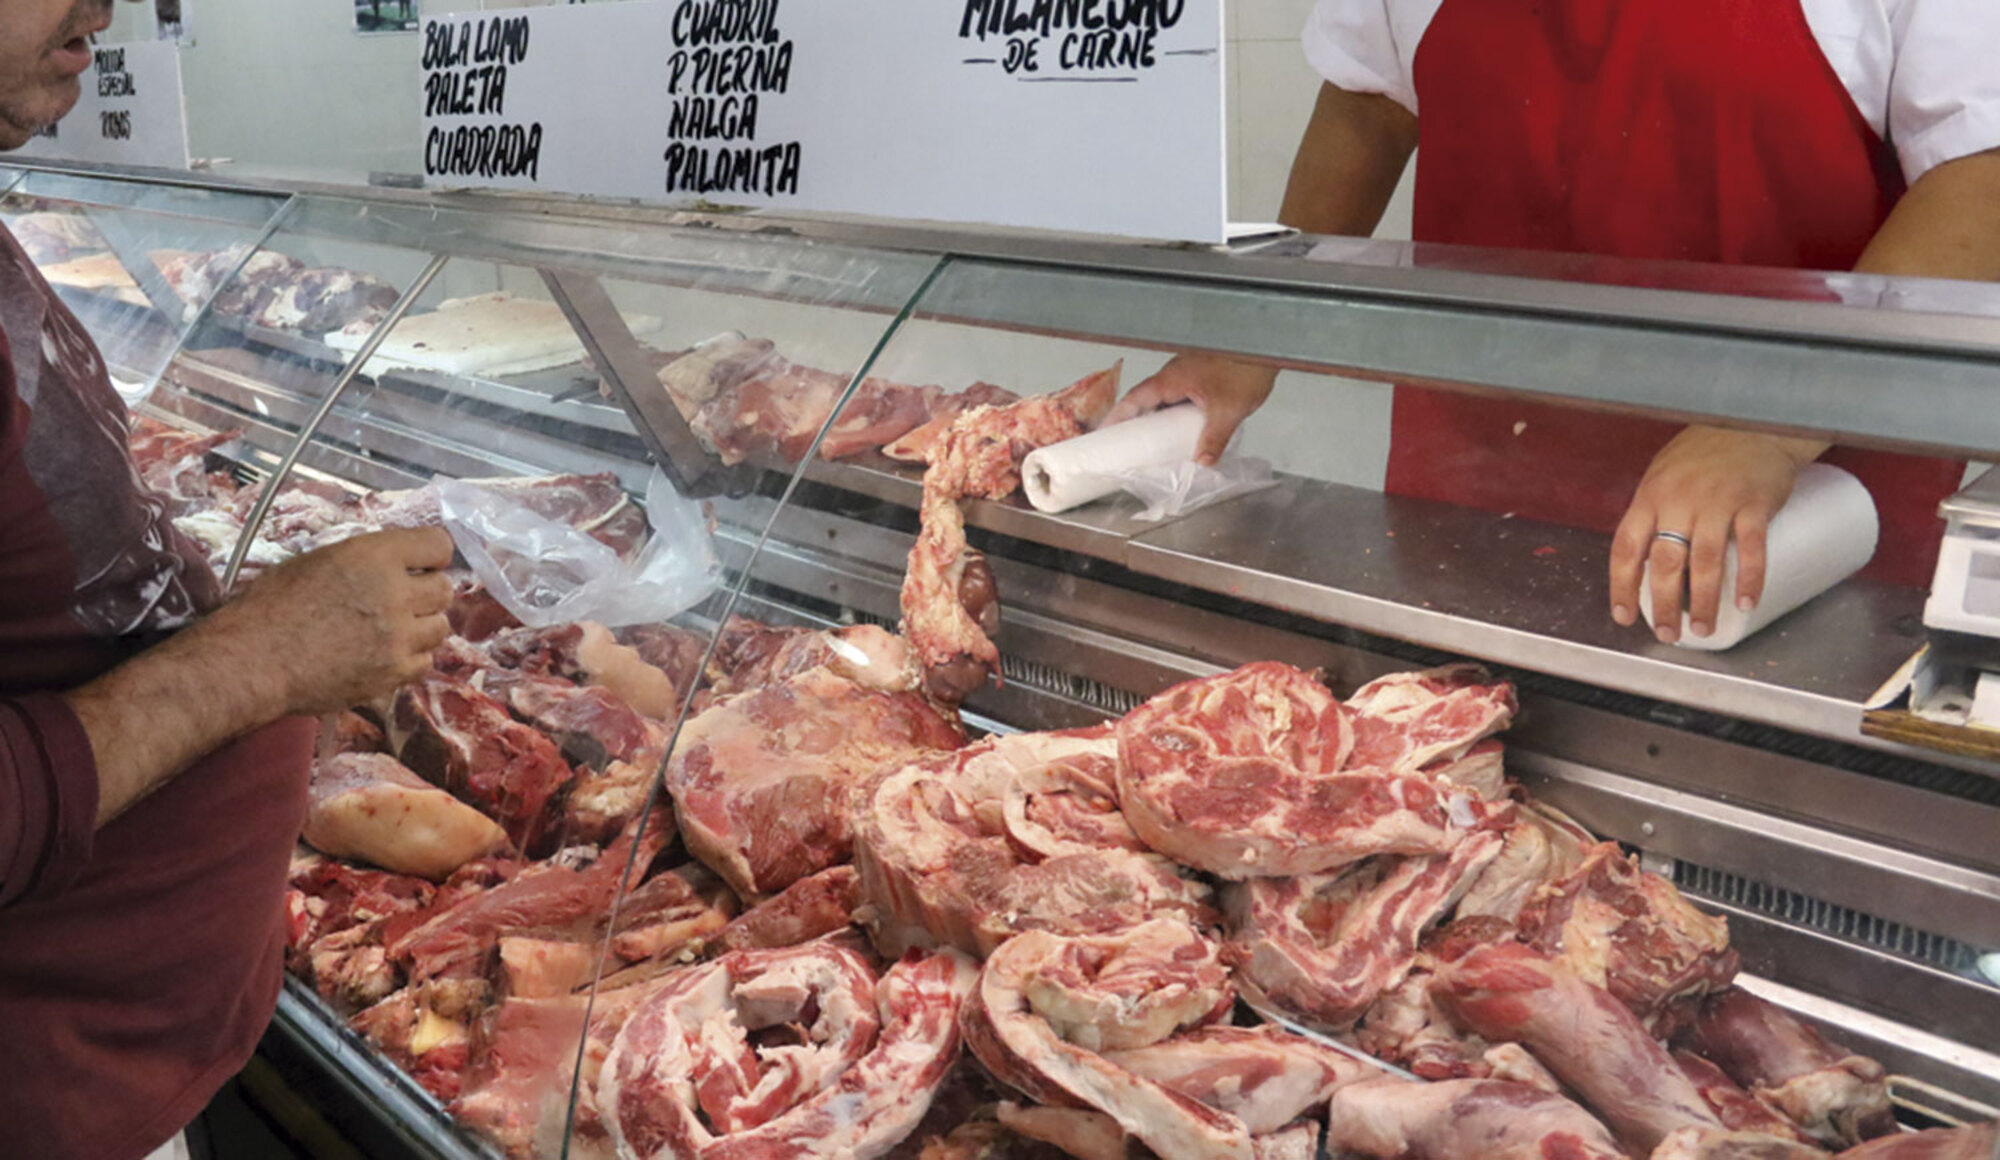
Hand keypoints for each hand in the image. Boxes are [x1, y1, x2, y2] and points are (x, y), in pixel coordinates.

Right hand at [207, 527, 454, 713]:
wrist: (252, 660)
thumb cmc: (270, 605)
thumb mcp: (317, 562)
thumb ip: (365, 561)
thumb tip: (394, 566)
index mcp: (374, 556)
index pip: (438, 544)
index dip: (431, 555)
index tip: (420, 564)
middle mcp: (395, 593)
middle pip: (445, 589)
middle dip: (427, 592)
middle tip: (401, 601)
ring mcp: (399, 637)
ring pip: (441, 627)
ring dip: (422, 626)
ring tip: (391, 630)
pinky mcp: (394, 673)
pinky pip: (424, 662)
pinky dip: (410, 658)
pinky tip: (384, 655)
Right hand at [1102, 353, 1278, 465]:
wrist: (1266, 346)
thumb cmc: (1247, 366)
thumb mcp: (1228, 411)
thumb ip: (1213, 439)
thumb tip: (1202, 462)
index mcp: (1173, 378)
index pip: (1136, 398)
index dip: (1118, 416)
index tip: (1105, 432)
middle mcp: (1176, 373)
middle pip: (1146, 399)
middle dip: (1135, 420)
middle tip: (1126, 443)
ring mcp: (1188, 373)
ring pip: (1164, 397)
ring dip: (1157, 416)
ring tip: (1153, 441)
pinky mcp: (1201, 375)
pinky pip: (1180, 395)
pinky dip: (1175, 411)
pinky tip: (1183, 427)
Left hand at [1608, 427, 1827, 641]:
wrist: (1753, 424)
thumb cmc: (1703, 454)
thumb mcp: (1663, 476)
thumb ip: (1653, 514)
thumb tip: (1642, 562)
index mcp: (1650, 497)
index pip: (1625, 548)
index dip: (1621, 586)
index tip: (1624, 616)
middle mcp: (1679, 501)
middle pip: (1663, 563)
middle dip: (1662, 605)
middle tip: (1667, 633)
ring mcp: (1717, 502)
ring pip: (1704, 562)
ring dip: (1702, 602)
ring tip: (1702, 629)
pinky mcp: (1754, 504)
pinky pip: (1752, 549)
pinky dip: (1749, 580)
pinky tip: (1745, 603)